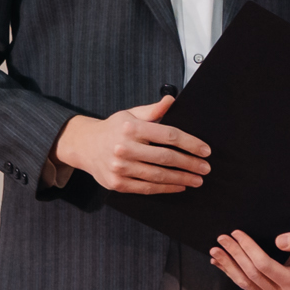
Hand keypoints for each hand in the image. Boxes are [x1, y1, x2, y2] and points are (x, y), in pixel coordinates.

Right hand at [53, 95, 208, 192]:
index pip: (169, 136)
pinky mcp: (117, 183)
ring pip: (158, 175)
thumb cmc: (113, 129)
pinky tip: (179, 186)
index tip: (205, 150)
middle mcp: (124, 148)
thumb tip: (172, 100)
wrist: (84, 145)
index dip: (190, 143)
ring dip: (181, 179)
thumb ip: (153, 110)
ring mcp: (120, 167)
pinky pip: (147, 188)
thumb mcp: (131, 115)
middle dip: (190, 164)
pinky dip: (166, 188)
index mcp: (131, 128)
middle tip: (205, 168)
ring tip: (197, 180)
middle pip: (166, 157)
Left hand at [213, 221, 289, 289]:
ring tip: (215, 250)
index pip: (264, 265)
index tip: (236, 233)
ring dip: (228, 265)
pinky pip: (244, 284)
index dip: (248, 249)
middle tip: (221, 239)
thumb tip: (279, 242)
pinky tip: (219, 262)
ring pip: (244, 282)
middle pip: (252, 274)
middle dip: (234, 255)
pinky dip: (230, 272)